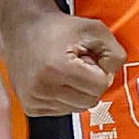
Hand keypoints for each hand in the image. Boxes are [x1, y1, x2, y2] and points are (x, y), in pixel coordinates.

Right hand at [0, 6, 125, 118]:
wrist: (23, 27)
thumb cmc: (57, 28)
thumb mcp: (93, 29)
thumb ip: (114, 52)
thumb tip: (112, 76)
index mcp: (57, 67)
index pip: (100, 85)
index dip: (100, 69)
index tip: (87, 57)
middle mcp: (42, 87)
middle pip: (90, 100)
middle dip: (90, 82)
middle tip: (78, 64)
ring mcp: (34, 99)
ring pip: (77, 108)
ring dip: (77, 91)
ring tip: (65, 71)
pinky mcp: (30, 106)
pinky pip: (62, 111)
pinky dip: (65, 97)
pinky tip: (56, 80)